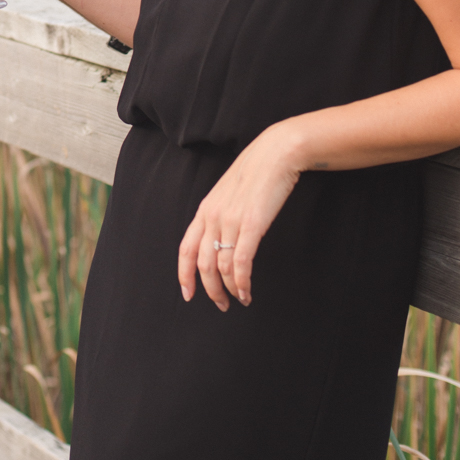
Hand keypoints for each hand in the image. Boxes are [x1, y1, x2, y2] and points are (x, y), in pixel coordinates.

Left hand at [177, 123, 303, 310]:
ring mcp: (231, 220)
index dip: (184, 274)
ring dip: (230, 289)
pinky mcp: (252, 225)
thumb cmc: (255, 173)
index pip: (186, 248)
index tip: (187, 294)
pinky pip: (240, 263)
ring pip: (222, 267)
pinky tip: (247, 291)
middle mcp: (213, 216)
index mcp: (205, 209)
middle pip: (203, 264)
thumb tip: (219, 239)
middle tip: (221, 305)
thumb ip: (220, 215)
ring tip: (241, 298)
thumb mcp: (228, 193)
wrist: (275, 154)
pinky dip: (242, 283)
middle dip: (210, 290)